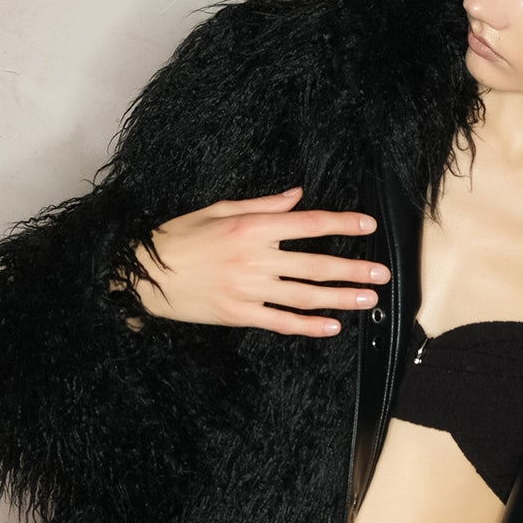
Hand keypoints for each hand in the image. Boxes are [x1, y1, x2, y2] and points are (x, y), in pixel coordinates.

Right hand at [128, 187, 389, 335]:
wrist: (141, 274)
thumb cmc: (178, 237)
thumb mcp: (217, 210)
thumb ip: (262, 205)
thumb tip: (298, 196)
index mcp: (251, 228)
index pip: (308, 224)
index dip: (341, 225)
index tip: (368, 227)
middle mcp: (254, 259)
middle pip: (315, 265)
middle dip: (353, 269)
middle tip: (382, 273)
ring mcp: (247, 290)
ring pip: (304, 296)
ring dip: (340, 299)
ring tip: (368, 300)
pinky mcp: (238, 314)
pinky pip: (280, 322)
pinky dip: (308, 326)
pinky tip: (331, 327)